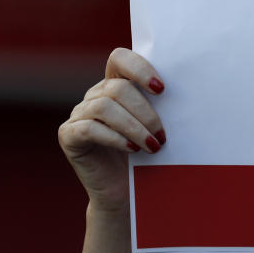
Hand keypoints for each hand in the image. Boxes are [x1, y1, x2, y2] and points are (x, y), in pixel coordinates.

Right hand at [58, 48, 165, 212]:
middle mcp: (94, 96)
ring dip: (134, 127)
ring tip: (153, 146)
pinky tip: (132, 149)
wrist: (125, 194)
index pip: (120, 59)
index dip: (140, 69)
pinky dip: (115, 138)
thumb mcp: (155, 128)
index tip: (162, 90)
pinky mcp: (69, 136)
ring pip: (104, 107)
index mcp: (115, 86)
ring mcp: (78, 115)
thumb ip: (159, 108)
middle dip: (145, 112)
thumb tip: (185, 96)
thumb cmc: (146, 158)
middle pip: (117, 88)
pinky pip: (89, 128)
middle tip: (162, 135)